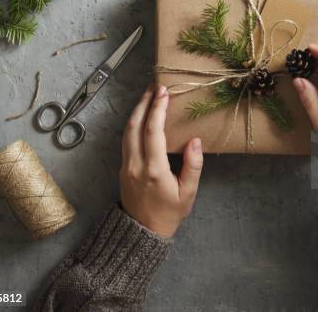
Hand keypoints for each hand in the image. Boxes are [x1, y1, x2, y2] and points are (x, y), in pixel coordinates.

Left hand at [120, 84, 202, 237]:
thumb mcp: (188, 193)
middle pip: (135, 126)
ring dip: (136, 110)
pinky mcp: (122, 167)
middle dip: (144, 103)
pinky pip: (125, 139)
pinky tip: (141, 116)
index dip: (158, 110)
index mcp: (154, 170)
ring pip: (126, 131)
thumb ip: (193, 167)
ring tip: (147, 95)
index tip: (164, 93)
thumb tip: (195, 141)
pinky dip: (133, 122)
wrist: (142, 231)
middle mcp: (135, 164)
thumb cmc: (169, 212)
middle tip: (155, 86)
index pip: (153, 132)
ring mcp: (125, 165)